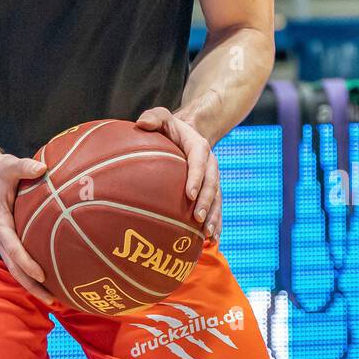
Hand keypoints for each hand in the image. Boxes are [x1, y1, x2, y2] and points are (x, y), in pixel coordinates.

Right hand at [0, 152, 55, 304]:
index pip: (12, 246)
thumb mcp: (10, 164)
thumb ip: (25, 166)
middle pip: (14, 267)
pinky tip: (49, 281)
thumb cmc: (1, 170)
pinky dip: (31, 274)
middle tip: (52, 299)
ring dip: (32, 285)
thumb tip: (43, 167)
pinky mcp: (8, 239)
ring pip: (15, 268)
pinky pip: (19, 261)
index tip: (42, 274)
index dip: (26, 262)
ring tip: (53, 300)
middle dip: (31, 285)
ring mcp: (2, 239)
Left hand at [135, 106, 220, 242]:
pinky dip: (215, 223)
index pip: (199, 161)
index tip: (190, 194)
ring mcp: (212, 179)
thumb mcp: (162, 116)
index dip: (196, 177)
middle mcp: (210, 164)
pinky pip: (216, 208)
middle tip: (197, 219)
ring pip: (217, 199)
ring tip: (207, 235)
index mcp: (199, 147)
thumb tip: (141, 123)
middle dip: (207, 203)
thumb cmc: (169, 128)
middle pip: (212, 184)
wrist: (188, 134)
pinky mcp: (211, 191)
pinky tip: (211, 241)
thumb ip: (153, 117)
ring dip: (214, 217)